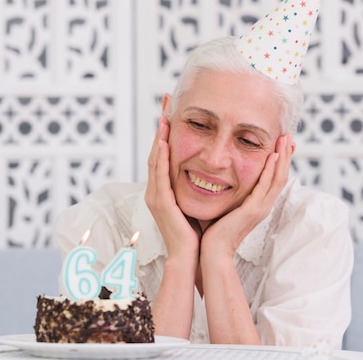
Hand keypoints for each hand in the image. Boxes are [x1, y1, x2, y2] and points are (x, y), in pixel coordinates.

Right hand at [145, 116, 200, 258]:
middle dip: (160, 129)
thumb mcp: (193, 204)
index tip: (171, 113)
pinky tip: (163, 142)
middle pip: (155, 153)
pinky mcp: (160, 202)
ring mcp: (155, 196)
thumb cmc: (195, 233)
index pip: (162, 156)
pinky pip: (158, 175)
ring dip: (158, 137)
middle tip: (165, 106)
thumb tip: (208, 175)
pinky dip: (160, 157)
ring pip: (154, 160)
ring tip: (164, 116)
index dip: (165, 134)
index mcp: (162, 191)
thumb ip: (194, 189)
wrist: (190, 256)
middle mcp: (154, 191)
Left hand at [201, 133, 293, 256]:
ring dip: (282, 157)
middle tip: (288, 134)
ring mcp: (260, 208)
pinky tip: (273, 156)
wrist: (211, 251)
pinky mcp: (252, 210)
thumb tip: (221, 178)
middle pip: (281, 175)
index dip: (280, 160)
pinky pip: (265, 186)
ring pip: (278, 178)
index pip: (274, 178)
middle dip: (285, 153)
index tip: (281, 142)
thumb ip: (229, 193)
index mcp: (258, 204)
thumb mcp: (226, 205)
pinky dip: (270, 170)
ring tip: (285, 138)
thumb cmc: (213, 230)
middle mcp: (263, 205)